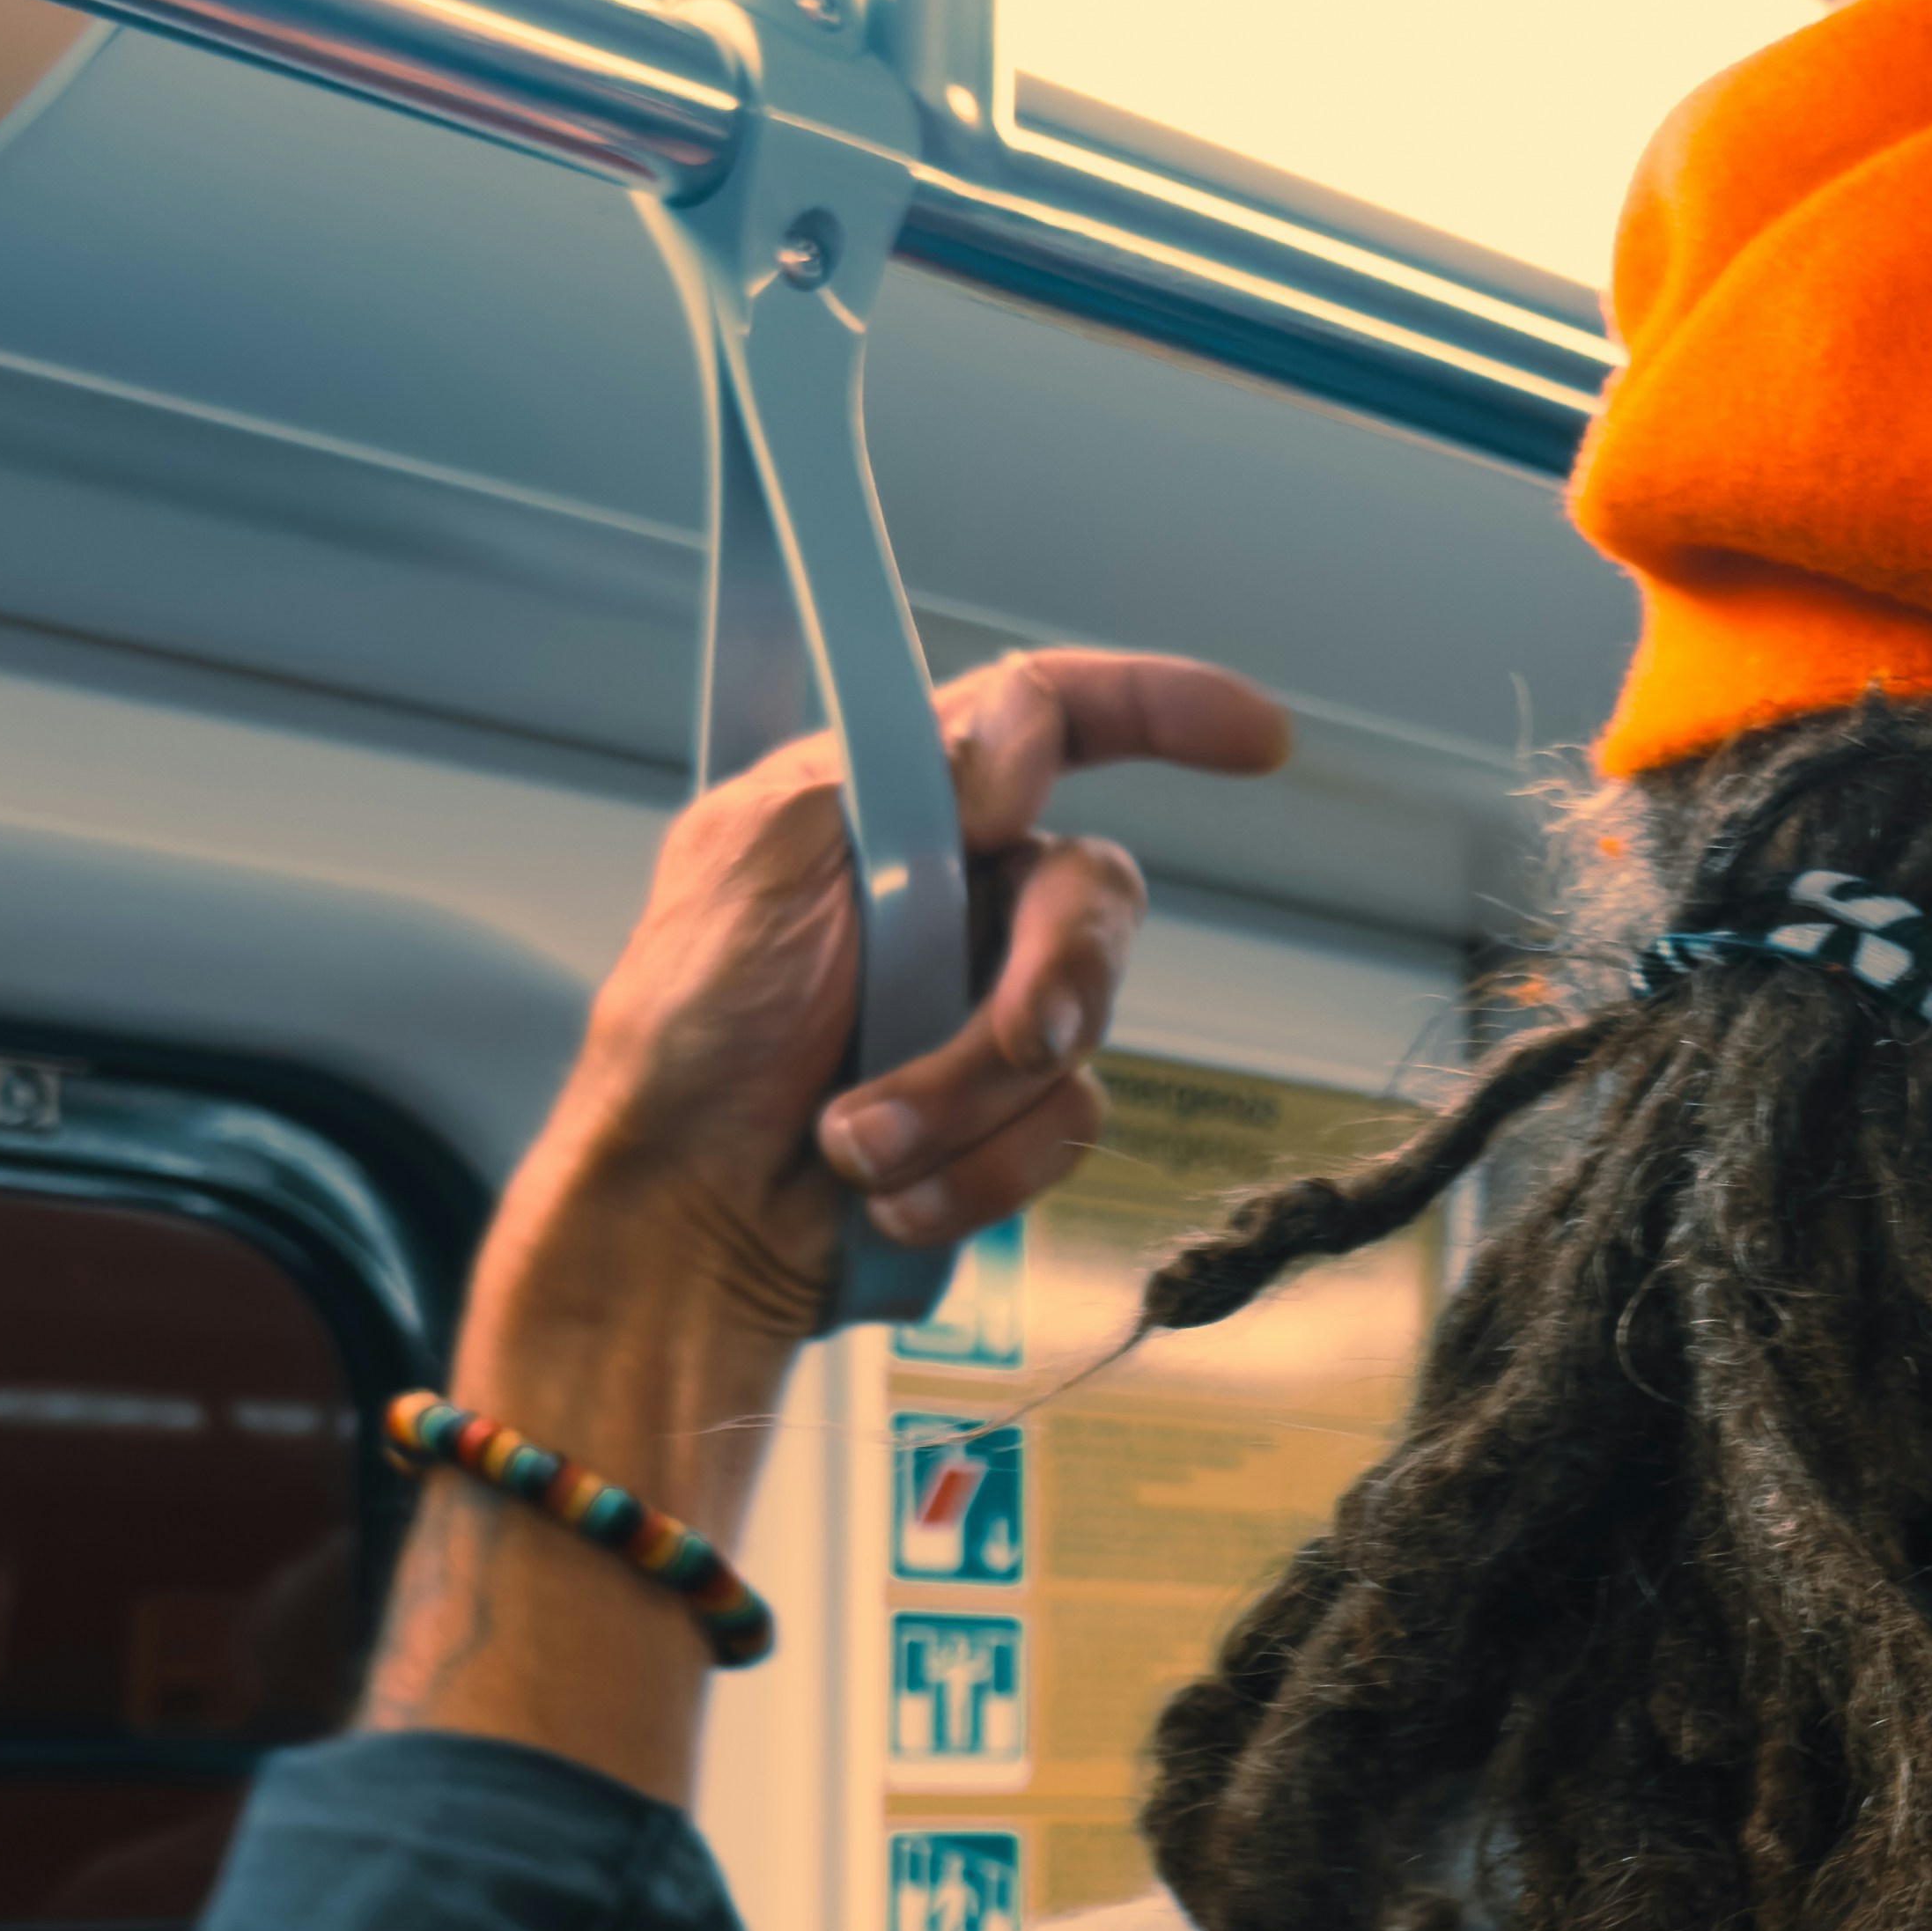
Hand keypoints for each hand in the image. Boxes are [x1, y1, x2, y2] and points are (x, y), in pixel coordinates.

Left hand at [505, 645, 1290, 1350]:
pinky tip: (888, 1188)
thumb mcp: (763, 864)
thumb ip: (904, 780)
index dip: (1160, 707)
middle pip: (1091, 894)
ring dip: (967, 1097)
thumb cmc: (683, 1042)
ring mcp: (982, 1009)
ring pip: (1079, 1030)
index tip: (1253, 736)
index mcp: (891, 806)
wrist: (678, 1222)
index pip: (1047, 720)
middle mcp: (954, 896)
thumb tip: (1026, 735)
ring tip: (859, 1139)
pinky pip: (1061, 1130)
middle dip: (1055, 974)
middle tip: (1015, 1038)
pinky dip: (973, 1169)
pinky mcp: (1003, 1116)